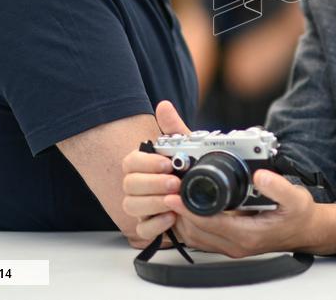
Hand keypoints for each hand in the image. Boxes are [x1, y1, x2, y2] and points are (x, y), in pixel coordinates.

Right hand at [120, 101, 190, 242]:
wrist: (206, 197)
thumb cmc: (191, 171)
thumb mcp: (188, 149)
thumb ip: (174, 129)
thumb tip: (163, 106)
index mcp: (145, 165)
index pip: (130, 162)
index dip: (146, 163)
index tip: (167, 163)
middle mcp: (139, 185)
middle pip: (129, 185)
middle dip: (152, 183)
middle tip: (175, 182)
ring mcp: (142, 206)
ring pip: (131, 206)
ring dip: (153, 203)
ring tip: (175, 199)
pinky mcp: (151, 225)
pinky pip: (141, 230)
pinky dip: (155, 225)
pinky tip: (171, 217)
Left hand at [166, 169, 335, 256]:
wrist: (306, 230)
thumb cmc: (299, 215)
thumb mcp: (295, 197)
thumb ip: (278, 186)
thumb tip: (260, 175)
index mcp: (249, 234)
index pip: (210, 223)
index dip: (189, 209)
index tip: (174, 195)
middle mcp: (237, 244)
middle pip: (196, 232)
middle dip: (178, 213)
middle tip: (166, 191)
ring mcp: (232, 246)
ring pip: (195, 237)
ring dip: (181, 219)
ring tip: (171, 196)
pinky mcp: (230, 243)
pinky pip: (202, 238)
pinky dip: (190, 224)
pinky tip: (187, 208)